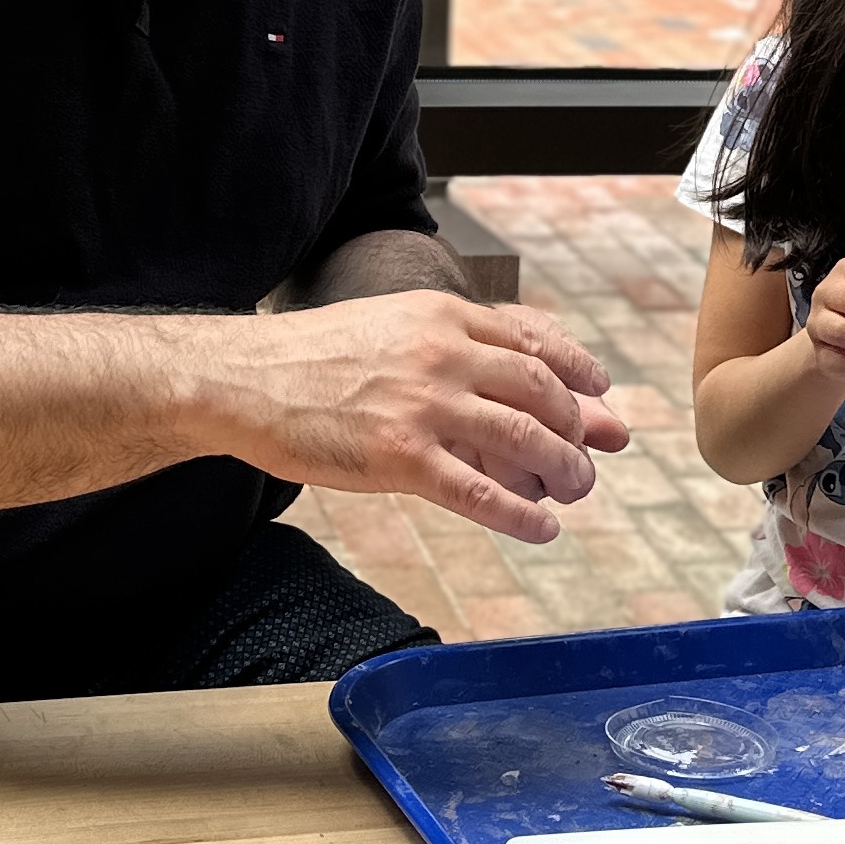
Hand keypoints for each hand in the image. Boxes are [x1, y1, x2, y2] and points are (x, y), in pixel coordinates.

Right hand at [223, 295, 629, 546]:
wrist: (246, 379)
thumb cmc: (313, 359)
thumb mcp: (389, 326)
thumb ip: (450, 346)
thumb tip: (507, 375)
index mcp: (440, 315)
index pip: (534, 337)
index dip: (578, 367)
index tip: (599, 390)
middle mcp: (442, 352)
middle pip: (542, 389)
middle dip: (579, 426)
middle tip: (590, 453)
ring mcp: (423, 404)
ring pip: (524, 437)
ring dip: (564, 468)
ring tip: (574, 489)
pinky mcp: (400, 456)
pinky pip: (480, 491)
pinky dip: (521, 514)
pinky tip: (540, 528)